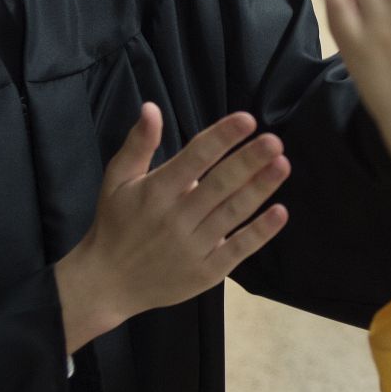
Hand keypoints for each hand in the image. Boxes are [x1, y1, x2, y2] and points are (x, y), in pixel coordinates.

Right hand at [57, 104, 289, 347]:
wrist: (108, 284)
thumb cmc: (115, 225)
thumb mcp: (117, 180)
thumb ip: (138, 144)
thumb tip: (152, 107)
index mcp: (155, 191)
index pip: (195, 157)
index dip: (222, 137)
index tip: (247, 120)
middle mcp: (175, 217)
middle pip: (219, 184)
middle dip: (248, 161)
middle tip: (275, 141)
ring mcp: (192, 247)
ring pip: (232, 213)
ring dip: (260, 189)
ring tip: (282, 165)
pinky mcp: (205, 272)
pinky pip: (237, 249)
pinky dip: (260, 232)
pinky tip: (280, 212)